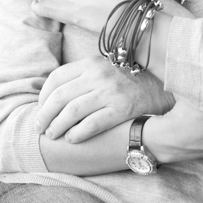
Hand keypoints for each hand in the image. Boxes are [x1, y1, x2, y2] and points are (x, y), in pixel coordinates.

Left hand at [36, 55, 174, 142]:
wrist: (164, 89)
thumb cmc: (128, 81)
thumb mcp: (104, 69)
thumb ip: (83, 76)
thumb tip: (53, 94)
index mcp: (91, 63)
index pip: (56, 78)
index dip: (43, 96)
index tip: (40, 108)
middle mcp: (99, 75)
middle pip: (60, 96)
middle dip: (45, 114)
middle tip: (39, 127)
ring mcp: (110, 92)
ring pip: (72, 110)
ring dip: (57, 125)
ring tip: (52, 135)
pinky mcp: (122, 109)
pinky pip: (93, 123)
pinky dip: (78, 132)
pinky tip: (71, 139)